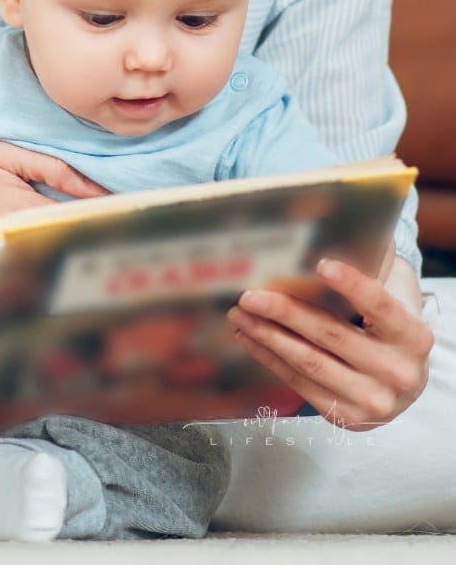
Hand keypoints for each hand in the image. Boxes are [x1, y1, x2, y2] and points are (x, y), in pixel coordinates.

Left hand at [226, 256, 433, 429]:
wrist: (404, 383)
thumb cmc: (388, 330)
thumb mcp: (391, 302)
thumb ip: (367, 274)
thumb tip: (322, 235)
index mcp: (413, 337)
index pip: (380, 305)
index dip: (352, 284)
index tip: (320, 263)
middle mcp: (398, 373)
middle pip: (331, 334)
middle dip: (284, 312)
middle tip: (250, 294)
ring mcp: (374, 401)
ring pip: (309, 362)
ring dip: (267, 336)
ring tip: (240, 315)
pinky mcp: (348, 417)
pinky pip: (301, 383)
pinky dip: (271, 358)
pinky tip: (250, 338)